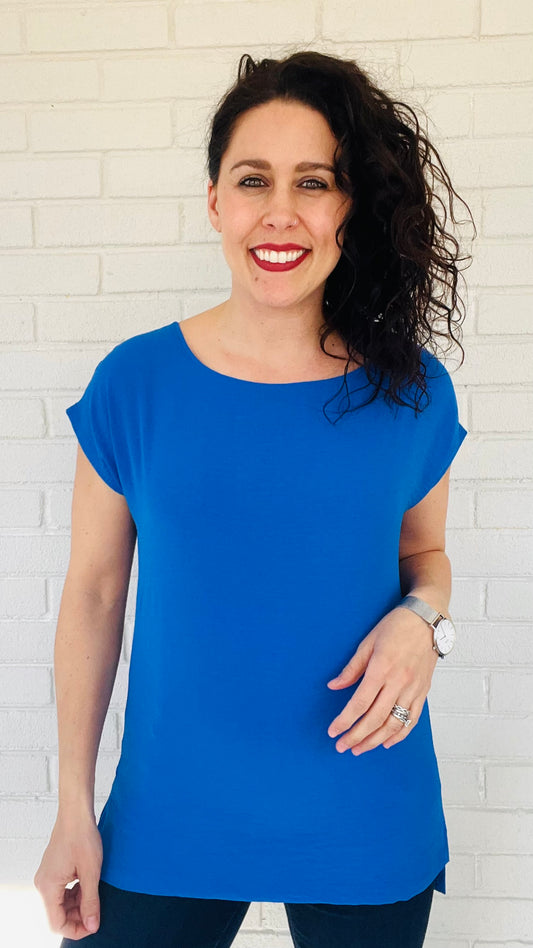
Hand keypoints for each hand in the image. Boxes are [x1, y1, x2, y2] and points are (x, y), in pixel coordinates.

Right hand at [33, 812, 102, 939]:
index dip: (76, 929)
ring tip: (94, 895)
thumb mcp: (91, 872)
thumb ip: (90, 901)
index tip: (93, 924)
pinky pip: (61, 891)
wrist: (76, 812)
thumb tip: (92, 925)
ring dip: (77, 904)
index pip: (56, 923)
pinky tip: (87, 885)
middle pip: (58, 914)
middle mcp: (43, 883)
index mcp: (48, 887)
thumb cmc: (83, 837)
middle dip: (78, 916)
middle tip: (97, 910)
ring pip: (60, 903)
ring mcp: (47, 876)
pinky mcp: (53, 870)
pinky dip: (74, 893)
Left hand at [326, 606, 438, 754]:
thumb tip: (334, 686)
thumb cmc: (396, 626)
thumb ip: (352, 668)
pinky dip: (399, 734)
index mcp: (381, 668)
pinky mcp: (423, 691)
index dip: (345, 720)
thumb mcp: (368, 642)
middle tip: (342, 746)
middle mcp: (399, 682)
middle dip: (356, 736)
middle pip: (375, 718)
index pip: (360, 703)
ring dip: (375, 740)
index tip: (333, 731)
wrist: (428, 620)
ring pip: (394, 723)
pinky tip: (386, 742)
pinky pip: (412, 719)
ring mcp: (413, 689)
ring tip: (359, 748)